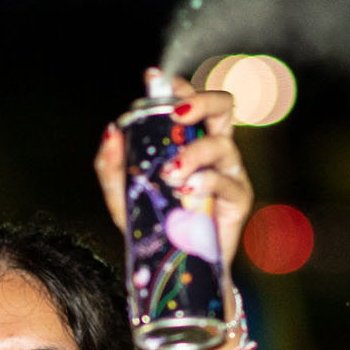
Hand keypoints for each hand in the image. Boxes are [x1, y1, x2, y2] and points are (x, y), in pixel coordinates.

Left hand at [93, 68, 254, 271]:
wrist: (176, 268)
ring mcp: (228, 171)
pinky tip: (187, 193)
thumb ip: (112, 165)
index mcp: (188, 139)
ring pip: (222, 143)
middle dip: (201, 101)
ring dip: (194, 153)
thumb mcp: (122, 196)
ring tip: (171, 174)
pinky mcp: (238, 198)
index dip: (178, 86)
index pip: (190, 100)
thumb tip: (111, 131)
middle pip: (222, 105)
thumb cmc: (153, 226)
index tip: (158, 81)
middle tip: (178, 114)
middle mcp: (212, 148)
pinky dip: (205, 182)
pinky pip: (225, 180)